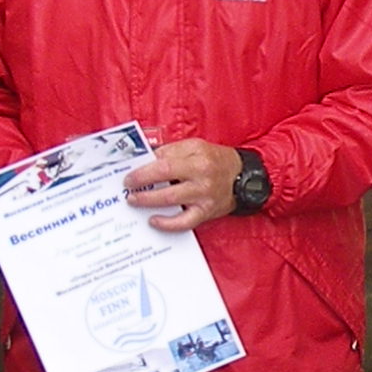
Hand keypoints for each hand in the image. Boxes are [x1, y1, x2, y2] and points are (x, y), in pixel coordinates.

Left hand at [125, 140, 239, 229]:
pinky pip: (184, 222)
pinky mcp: (206, 213)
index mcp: (197, 159)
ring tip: (135, 202)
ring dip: (149, 202)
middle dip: (142, 189)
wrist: (242, 176)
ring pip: (171, 202)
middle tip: (128, 191)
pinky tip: (154, 220)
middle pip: (165, 185)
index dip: (143, 173)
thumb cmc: (215, 159)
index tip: (129, 177)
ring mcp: (203, 197)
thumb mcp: (194, 146)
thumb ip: (170, 151)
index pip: (164, 165)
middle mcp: (201, 178)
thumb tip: (145, 160)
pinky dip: (167, 224)